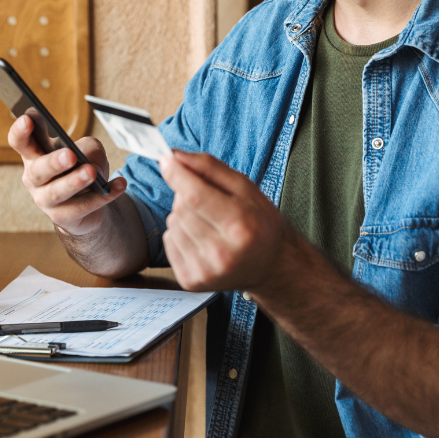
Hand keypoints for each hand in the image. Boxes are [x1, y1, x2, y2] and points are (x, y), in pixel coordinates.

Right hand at [9, 115, 126, 235]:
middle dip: (54, 162)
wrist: (86, 204)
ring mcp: (45, 200)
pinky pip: (83, 207)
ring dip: (75, 182)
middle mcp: (34, 179)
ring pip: (57, 192)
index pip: (20, 142)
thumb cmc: (81, 168)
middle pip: (38, 170)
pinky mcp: (62, 217)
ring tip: (92, 172)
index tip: (27, 119)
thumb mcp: (88, 150)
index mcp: (34, 155)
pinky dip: (103, 196)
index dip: (20, 132)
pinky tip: (119, 185)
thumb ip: (88, 149)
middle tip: (71, 155)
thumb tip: (90, 163)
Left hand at [159, 150, 295, 292]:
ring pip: (172, 224)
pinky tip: (201, 239)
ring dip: (183, 216)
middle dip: (186, 195)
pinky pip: (168, 242)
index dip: (176, 174)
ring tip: (209, 223)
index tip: (166, 160)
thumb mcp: (245, 187)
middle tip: (208, 201)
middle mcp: (223, 253)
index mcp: (241, 226)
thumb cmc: (260, 223)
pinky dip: (179, 234)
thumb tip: (174, 155)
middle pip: (181, 209)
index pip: (195, 196)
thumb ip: (210, 167)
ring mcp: (206, 271)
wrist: (271, 266)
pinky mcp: (192, 281)